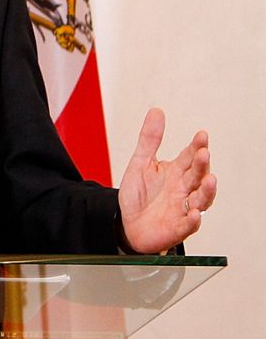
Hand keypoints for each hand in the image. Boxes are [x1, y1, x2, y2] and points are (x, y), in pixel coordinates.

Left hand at [118, 107, 215, 253]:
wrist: (128, 224)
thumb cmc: (139, 195)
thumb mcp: (140, 163)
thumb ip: (150, 139)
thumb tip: (157, 110)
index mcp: (176, 172)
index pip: (190, 156)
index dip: (197, 146)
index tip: (202, 135)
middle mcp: (184, 189)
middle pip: (197, 175)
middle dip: (202, 165)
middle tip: (204, 152)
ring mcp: (182, 208)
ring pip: (200, 199)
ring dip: (207, 190)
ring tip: (210, 179)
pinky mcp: (177, 227)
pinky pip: (188, 224)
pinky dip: (193, 220)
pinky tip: (194, 213)